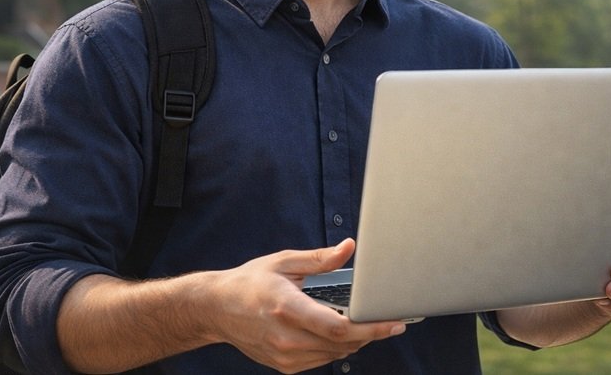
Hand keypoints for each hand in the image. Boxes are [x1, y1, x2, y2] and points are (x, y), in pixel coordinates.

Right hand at [206, 238, 405, 372]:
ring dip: (356, 341)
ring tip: (370, 324)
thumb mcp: (284, 262)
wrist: (217, 309)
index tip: (393, 321)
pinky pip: (322, 360)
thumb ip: (320, 258)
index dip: (371, 327)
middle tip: (391, 321)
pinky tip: (343, 333)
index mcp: (287, 307)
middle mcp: (286, 336)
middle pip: (342, 343)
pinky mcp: (284, 365)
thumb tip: (348, 247)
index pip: (338, 326)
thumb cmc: (250, 282)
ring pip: (335, 354)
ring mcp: (284, 355)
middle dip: (371, 333)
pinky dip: (337, 348)